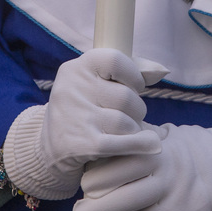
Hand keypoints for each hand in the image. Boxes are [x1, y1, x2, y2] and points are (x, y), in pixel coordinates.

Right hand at [3, 48, 161, 199]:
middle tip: (128, 116)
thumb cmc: (83, 111)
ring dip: (133, 129)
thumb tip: (162, 70)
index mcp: (75, 68)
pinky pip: (125, 142)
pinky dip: (142, 144)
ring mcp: (75, 117)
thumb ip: (128, 73)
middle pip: (126, 97)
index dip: (133, 75)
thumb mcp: (94, 85)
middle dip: (136, 109)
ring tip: (123, 132)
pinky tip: (150, 145)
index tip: (135, 87)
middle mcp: (71, 89)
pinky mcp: (82, 144)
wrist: (49, 151)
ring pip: (127, 122)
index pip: (115, 60)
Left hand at [73, 117, 211, 210]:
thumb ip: (138, 140)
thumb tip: (98, 148)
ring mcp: (180, 206)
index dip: (95, 179)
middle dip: (94, 210)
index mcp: (159, 152)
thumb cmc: (192, 151)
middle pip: (121, 198)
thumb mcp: (167, 136)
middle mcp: (169, 179)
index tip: (85, 185)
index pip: (116, 167)